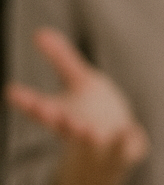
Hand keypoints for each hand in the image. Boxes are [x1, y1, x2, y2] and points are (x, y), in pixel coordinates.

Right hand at [6, 26, 149, 184]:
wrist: (115, 148)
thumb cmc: (91, 110)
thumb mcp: (78, 81)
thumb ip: (61, 59)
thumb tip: (38, 32)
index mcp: (62, 115)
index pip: (40, 110)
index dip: (27, 102)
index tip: (11, 91)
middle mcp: (78, 132)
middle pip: (63, 127)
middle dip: (58, 120)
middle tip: (48, 111)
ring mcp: (100, 145)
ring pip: (92, 142)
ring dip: (88, 136)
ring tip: (88, 130)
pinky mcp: (124, 152)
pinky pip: (126, 148)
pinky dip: (128, 141)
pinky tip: (131, 130)